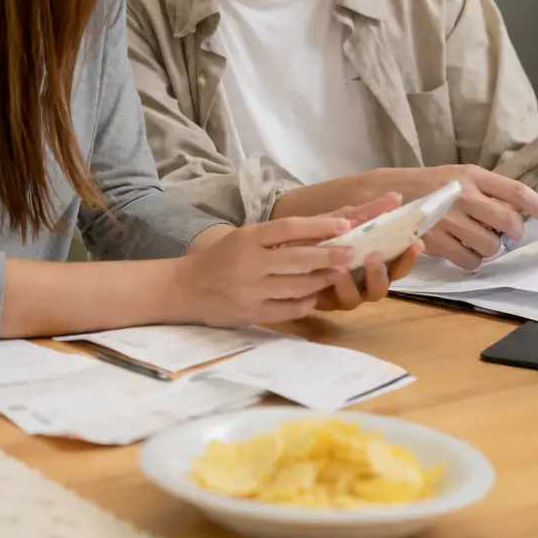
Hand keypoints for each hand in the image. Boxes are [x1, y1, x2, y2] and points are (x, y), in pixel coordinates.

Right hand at [172, 215, 355, 326]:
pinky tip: (314, 298)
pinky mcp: (251, 313)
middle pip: (297, 258)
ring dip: (321, 281)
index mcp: (247, 238)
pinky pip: (287, 310)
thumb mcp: (244, 238)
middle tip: (351, 252)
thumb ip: (279, 235)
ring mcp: (250, 290)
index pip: (288, 228)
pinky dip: (305, 303)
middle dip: (328, 256)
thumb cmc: (221, 259)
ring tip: (338, 274)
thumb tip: (326, 224)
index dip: (319, 226)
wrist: (185, 288)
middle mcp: (249, 262)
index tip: (345, 224)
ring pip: (296, 286)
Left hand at [306, 193, 420, 310]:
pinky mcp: (325, 302)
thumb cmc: (323, 233)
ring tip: (344, 267)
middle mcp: (363, 283)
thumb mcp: (345, 218)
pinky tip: (329, 272)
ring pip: (359, 297)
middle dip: (381, 273)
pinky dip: (333, 286)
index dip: (409, 257)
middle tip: (374, 256)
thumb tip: (396, 197)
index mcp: (374, 263)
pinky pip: (333, 300)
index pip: (398, 265)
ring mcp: (344, 294)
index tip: (416, 242)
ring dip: (352, 283)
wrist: (287, 244)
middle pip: (382, 286)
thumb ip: (369, 212)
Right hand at [394, 165, 537, 270]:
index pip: (517, 191)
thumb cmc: (428, 187)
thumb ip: (488, 192)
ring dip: (488, 248)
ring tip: (473, 239)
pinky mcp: (435, 241)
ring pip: (491, 245)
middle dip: (512, 232)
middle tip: (502, 233)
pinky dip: (471, 260)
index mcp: (472, 175)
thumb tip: (523, 214)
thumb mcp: (458, 178)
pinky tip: (460, 249)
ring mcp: (448, 219)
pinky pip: (470, 260)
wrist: (384, 194)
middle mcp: (462, 194)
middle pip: (508, 222)